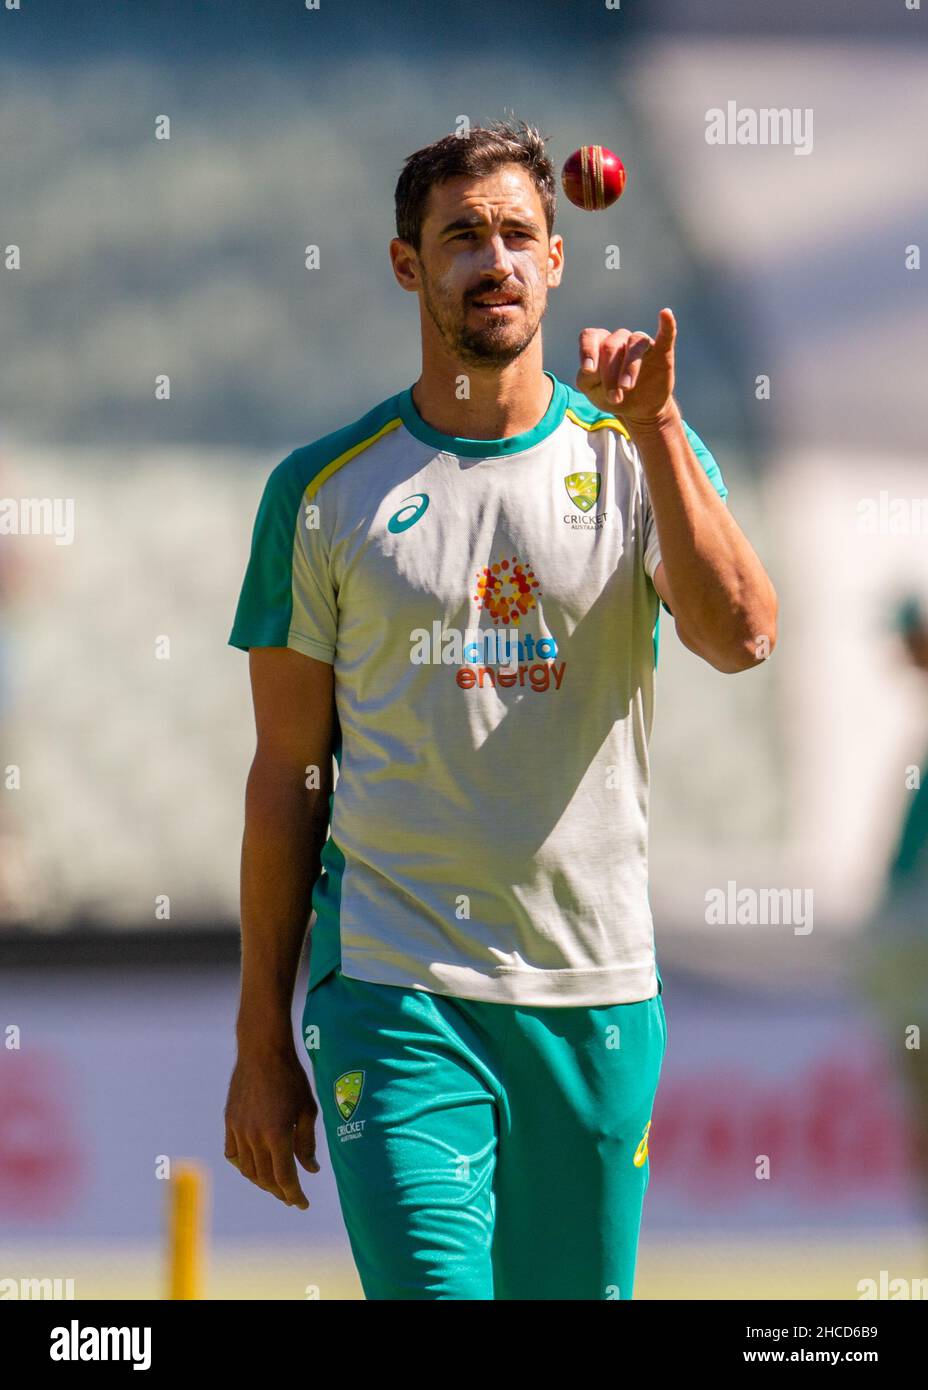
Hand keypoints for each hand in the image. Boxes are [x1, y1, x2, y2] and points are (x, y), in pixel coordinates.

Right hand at [224, 1045, 319, 1208]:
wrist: (262, 1052)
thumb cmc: (292, 1078)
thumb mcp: (308, 1109)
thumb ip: (307, 1143)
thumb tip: (310, 1170)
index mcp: (277, 1135)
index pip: (285, 1179)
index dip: (294, 1195)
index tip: (303, 1204)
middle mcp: (255, 1137)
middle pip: (265, 1178)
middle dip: (280, 1192)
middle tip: (292, 1197)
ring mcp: (238, 1130)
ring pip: (248, 1170)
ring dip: (262, 1182)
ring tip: (276, 1185)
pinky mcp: (230, 1123)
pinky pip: (234, 1154)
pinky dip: (245, 1166)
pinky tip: (255, 1167)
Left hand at [576, 307, 677, 428]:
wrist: (639, 410)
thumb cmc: (611, 395)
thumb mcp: (592, 392)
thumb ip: (586, 379)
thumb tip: (591, 368)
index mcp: (600, 345)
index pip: (590, 337)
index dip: (587, 350)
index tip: (588, 370)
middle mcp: (620, 339)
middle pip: (610, 346)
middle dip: (609, 374)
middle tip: (614, 398)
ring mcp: (641, 344)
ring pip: (634, 343)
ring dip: (629, 366)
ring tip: (626, 387)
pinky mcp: (662, 351)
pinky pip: (666, 334)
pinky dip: (667, 324)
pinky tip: (665, 313)